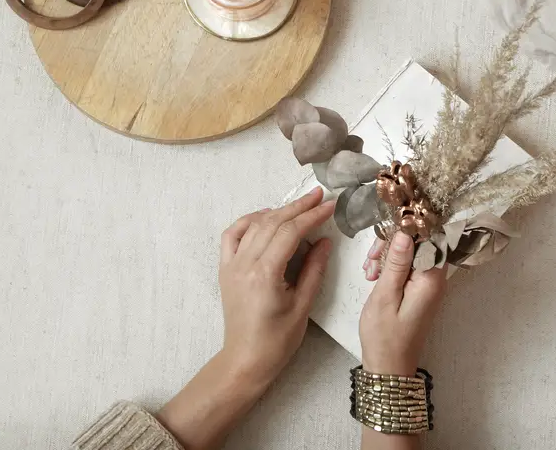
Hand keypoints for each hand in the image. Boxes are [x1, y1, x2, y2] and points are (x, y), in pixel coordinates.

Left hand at [218, 186, 335, 383]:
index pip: (290, 232)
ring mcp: (231, 265)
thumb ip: (314, 270)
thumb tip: (324, 240)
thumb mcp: (303, 306)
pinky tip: (265, 217)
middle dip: (298, 207)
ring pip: (253, 225)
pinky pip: (233, 235)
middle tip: (319, 196)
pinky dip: (249, 221)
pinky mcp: (226, 269)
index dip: (311, 216)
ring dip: (277, 211)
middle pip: (272, 223)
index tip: (329, 205)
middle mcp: (244, 264)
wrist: (246, 359)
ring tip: (299, 205)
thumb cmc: (277, 340)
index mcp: (265, 274)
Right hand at [359, 232, 446, 375]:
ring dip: (387, 257)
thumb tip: (405, 232)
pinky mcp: (419, 291)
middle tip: (371, 260)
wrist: (388, 367)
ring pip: (409, 254)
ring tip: (369, 272)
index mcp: (431, 280)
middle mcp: (435, 280)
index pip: (429, 238)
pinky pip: (407, 268)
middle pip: (419, 244)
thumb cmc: (385, 336)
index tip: (385, 233)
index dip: (408, 229)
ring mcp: (427, 286)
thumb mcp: (385, 296)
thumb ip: (396, 263)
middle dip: (392, 245)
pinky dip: (389, 268)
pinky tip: (374, 277)